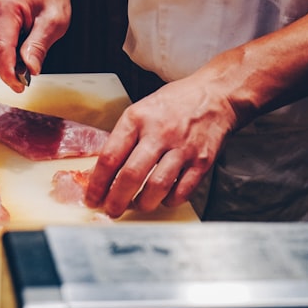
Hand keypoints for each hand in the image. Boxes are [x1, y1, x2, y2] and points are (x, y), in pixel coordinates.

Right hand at [0, 0, 71, 91]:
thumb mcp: (54, 21)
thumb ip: (39, 46)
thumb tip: (29, 71)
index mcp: (5, 5)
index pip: (1, 48)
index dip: (8, 72)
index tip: (19, 87)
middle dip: (6, 70)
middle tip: (28, 74)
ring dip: (4, 63)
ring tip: (25, 51)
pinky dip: (1, 56)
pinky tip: (16, 46)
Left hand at [85, 71, 240, 216]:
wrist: (215, 95)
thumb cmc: (174, 104)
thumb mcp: (141, 110)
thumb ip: (124, 137)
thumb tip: (104, 171)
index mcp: (137, 119)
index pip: (110, 156)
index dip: (97, 183)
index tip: (92, 197)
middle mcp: (159, 133)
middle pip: (131, 175)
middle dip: (116, 200)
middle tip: (110, 211)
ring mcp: (182, 148)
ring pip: (157, 186)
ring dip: (142, 204)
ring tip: (136, 206)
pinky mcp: (202, 161)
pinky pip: (182, 190)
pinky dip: (169, 201)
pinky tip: (162, 199)